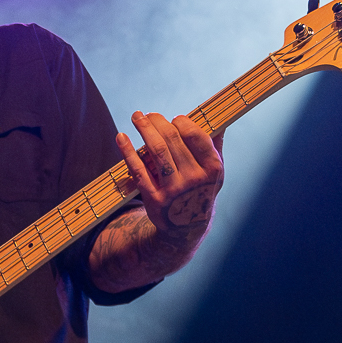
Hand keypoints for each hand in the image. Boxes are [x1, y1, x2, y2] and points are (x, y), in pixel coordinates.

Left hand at [117, 112, 224, 246]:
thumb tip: (220, 118)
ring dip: (144, 129)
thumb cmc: (200, 190)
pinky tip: (121, 137)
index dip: (181, 122)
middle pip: (172, 139)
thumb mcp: (214, 172)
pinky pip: (138, 170)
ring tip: (137, 116)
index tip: (173, 119)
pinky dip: (128, 151)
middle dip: (157, 121)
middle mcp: (194, 178)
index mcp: (212, 168)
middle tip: (148, 114)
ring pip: (156, 151)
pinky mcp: (154, 198)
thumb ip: (216, 145)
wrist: (187, 227)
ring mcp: (174, 189)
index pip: (195, 135)